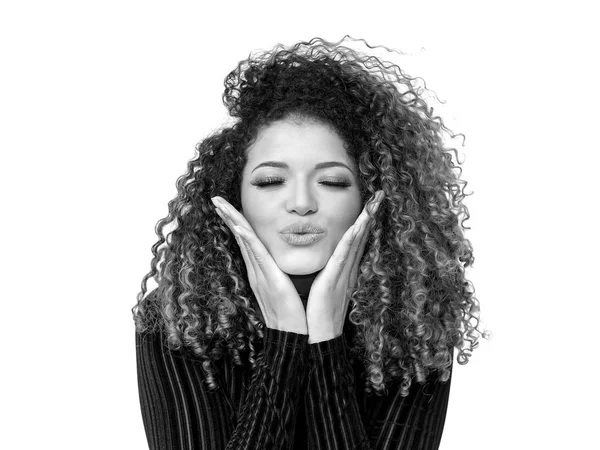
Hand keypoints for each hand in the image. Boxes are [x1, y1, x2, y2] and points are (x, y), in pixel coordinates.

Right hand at [210, 196, 307, 334]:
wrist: (297, 338)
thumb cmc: (297, 314)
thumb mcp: (290, 288)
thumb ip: (286, 273)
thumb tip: (288, 262)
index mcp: (263, 272)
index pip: (248, 241)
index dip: (237, 222)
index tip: (229, 206)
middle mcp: (257, 272)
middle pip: (241, 238)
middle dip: (229, 216)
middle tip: (216, 198)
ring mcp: (261, 275)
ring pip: (244, 242)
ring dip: (232, 221)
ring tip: (220, 204)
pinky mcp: (270, 281)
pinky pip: (256, 256)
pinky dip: (246, 240)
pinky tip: (239, 226)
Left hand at [306, 190, 384, 342]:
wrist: (312, 340)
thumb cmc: (310, 317)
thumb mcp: (316, 289)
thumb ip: (319, 274)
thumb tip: (315, 264)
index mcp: (341, 272)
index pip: (354, 242)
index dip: (362, 222)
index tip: (369, 204)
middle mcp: (346, 271)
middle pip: (360, 237)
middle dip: (369, 216)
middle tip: (379, 195)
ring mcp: (342, 275)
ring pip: (356, 242)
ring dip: (365, 221)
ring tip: (374, 202)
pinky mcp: (334, 281)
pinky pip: (344, 256)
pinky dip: (353, 239)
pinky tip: (358, 225)